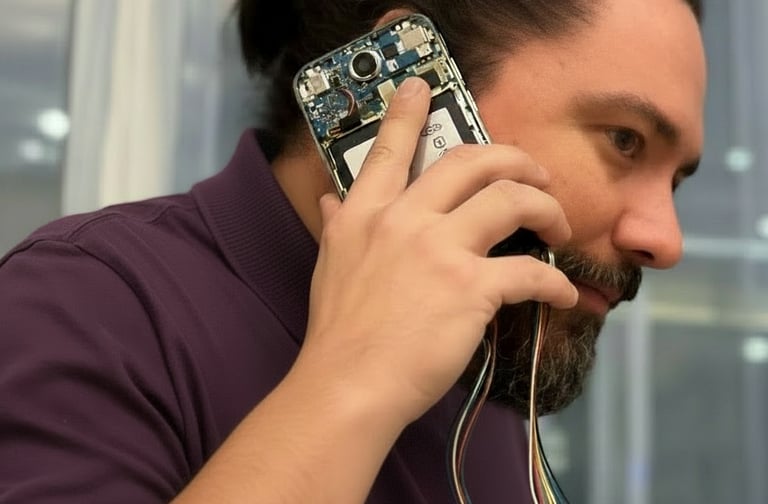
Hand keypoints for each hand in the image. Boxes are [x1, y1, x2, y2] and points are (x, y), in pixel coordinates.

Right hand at [300, 77, 577, 425]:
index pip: (388, 150)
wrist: (348, 385)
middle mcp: (404, 220)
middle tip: (534, 173)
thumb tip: (329, 201)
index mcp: (366, 214)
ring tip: (558, 226)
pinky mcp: (470, 288)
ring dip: (546, 208)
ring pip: (511, 200)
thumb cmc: (338, 334)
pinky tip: (562, 295)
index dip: (407, 113)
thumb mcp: (329, 268)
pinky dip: (555, 284)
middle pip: (471, 162)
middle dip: (514, 159)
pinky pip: (530, 272)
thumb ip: (336, 226)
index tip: (420, 87)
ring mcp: (439, 250)